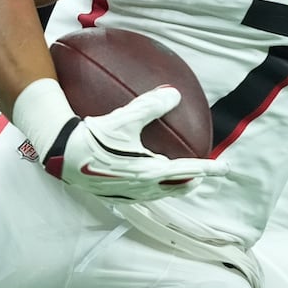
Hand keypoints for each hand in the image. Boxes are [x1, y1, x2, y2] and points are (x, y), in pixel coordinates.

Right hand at [40, 86, 228, 200]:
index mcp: (148, 172)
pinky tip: (145, 178)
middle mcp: (140, 187)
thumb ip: (150, 105)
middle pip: (174, 188)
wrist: (61, 154)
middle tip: (202, 175)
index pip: (186, 171)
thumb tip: (174, 94)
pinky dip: (153, 188)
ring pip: (158, 194)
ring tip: (181, 179)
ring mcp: (126, 193)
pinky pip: (141, 194)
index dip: (208, 169)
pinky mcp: (112, 194)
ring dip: (172, 187)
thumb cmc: (93, 136)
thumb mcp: (124, 118)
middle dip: (191, 182)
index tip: (225, 168)